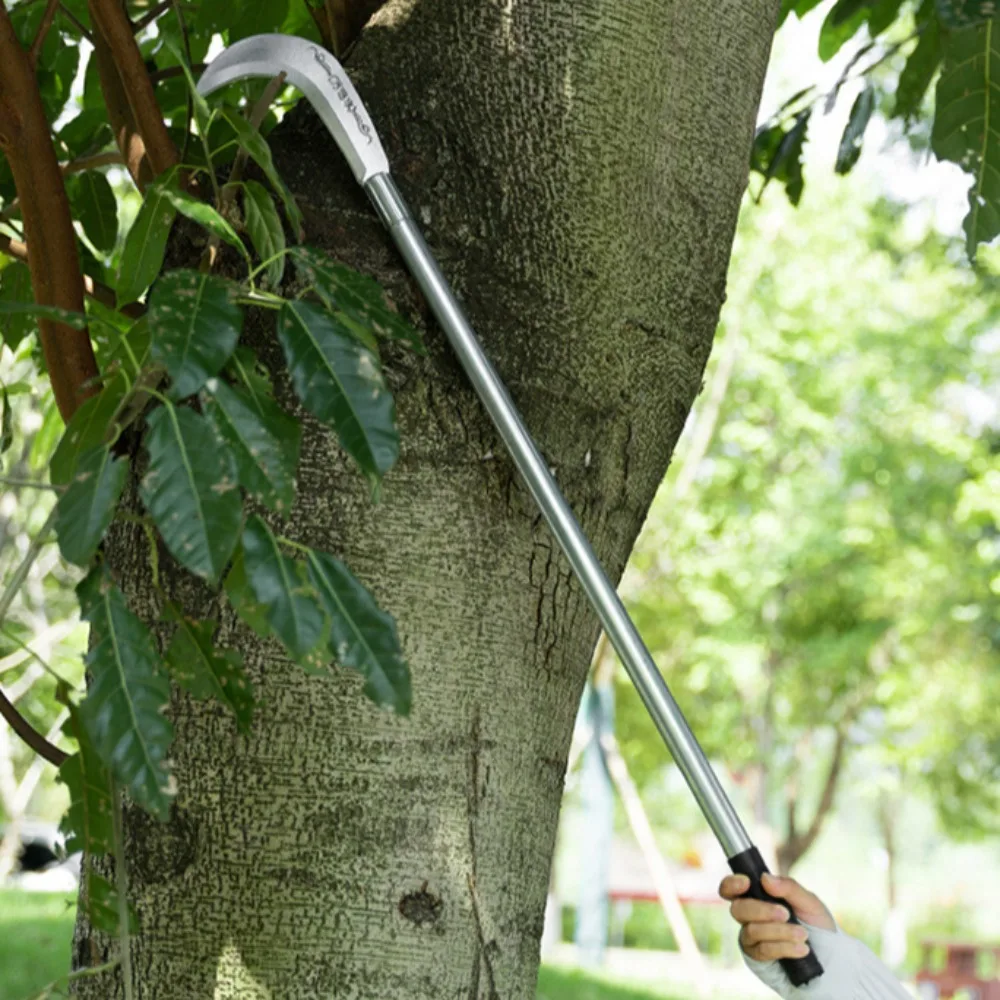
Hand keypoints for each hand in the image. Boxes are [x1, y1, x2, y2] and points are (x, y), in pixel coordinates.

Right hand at [718, 872, 834, 962]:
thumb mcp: (809, 902)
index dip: (731, 884)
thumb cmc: (816, 925)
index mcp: (757, 896)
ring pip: (752, 930)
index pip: (730, 888)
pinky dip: (784, 947)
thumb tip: (765, 878)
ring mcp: (751, 937)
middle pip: (738, 909)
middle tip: (786, 914)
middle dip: (762, 911)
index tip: (746, 882)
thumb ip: (789, 887)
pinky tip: (801, 949)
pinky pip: (763, 950)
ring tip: (803, 935)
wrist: (829, 957)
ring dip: (780, 932)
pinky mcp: (757, 957)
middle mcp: (749, 916)